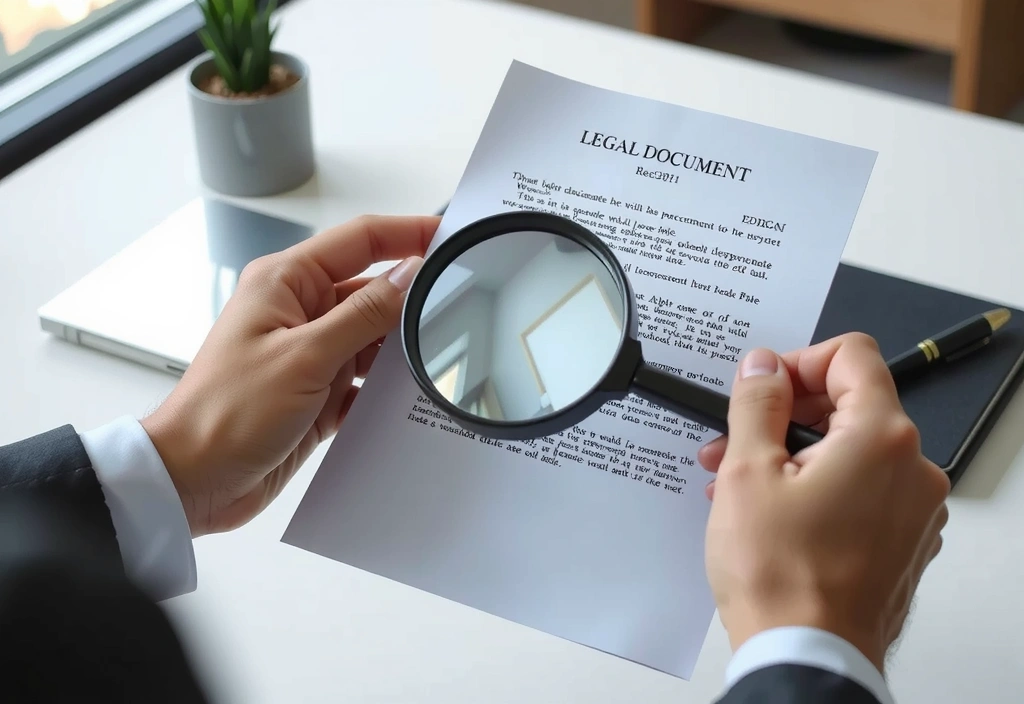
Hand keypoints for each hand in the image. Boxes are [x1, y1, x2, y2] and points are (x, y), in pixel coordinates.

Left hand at [141, 215, 438, 536]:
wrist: (193, 481)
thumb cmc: (226, 413)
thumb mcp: (305, 356)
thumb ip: (363, 314)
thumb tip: (409, 275)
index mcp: (286, 282)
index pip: (360, 241)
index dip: (408, 234)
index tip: (452, 236)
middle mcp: (300, 312)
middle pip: (373, 291)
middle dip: (413, 300)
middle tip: (462, 305)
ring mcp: (310, 353)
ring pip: (375, 339)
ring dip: (402, 350)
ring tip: (442, 358)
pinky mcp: (317, 393)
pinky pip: (366, 381)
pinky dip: (387, 389)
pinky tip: (410, 399)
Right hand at [698, 333, 949, 671]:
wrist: (808, 656)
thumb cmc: (781, 576)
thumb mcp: (747, 472)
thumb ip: (757, 404)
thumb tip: (763, 367)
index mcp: (881, 438)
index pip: (850, 356)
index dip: (797, 361)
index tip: (761, 387)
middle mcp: (912, 469)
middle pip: (851, 403)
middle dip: (786, 414)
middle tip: (734, 438)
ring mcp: (914, 509)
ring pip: (851, 450)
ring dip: (794, 454)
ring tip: (737, 482)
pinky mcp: (903, 540)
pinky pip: (861, 489)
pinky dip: (818, 486)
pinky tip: (771, 511)